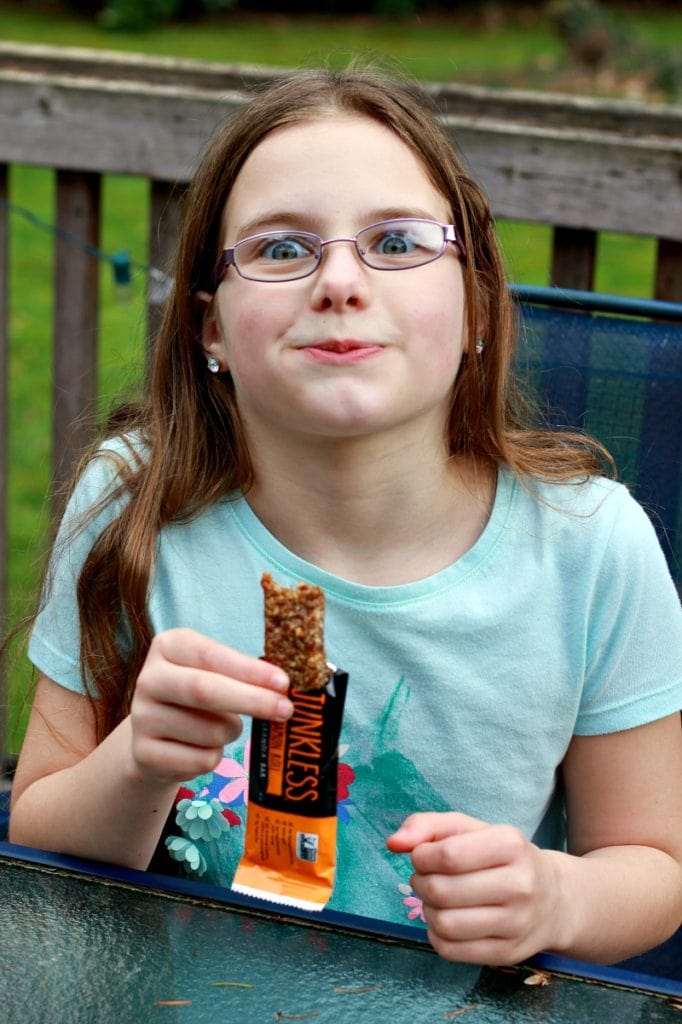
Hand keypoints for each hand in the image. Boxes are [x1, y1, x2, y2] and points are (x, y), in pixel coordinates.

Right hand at [130, 628, 291, 785]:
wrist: (154, 737)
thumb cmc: (196, 697)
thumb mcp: (213, 673)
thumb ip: (241, 675)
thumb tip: (282, 690)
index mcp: (168, 646)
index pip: (211, 656)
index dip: (249, 670)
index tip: (283, 683)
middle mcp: (148, 679)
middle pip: (204, 690)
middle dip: (252, 701)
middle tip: (285, 710)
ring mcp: (142, 718)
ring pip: (210, 731)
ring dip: (232, 732)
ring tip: (223, 728)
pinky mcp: (144, 753)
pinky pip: (201, 761)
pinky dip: (215, 756)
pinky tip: (201, 748)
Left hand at [387, 811, 561, 964]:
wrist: (553, 899)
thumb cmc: (501, 857)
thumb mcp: (470, 829)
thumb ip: (427, 826)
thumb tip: (393, 843)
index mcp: (510, 844)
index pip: (447, 855)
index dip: (421, 856)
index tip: (422, 856)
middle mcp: (520, 885)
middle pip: (441, 891)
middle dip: (420, 882)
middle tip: (425, 877)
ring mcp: (516, 924)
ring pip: (444, 923)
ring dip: (426, 910)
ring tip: (435, 899)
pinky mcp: (507, 954)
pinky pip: (450, 950)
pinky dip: (436, 934)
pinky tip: (446, 919)